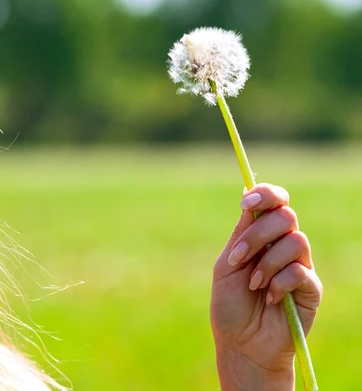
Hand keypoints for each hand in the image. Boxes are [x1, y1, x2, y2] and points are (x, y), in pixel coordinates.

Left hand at [211, 183, 321, 390]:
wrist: (241, 343)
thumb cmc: (230, 305)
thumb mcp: (227, 265)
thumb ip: (241, 233)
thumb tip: (247, 193)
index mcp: (261, 236)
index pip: (274, 202)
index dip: (265, 195)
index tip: (246, 203)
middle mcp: (282, 246)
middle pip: (285, 216)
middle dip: (257, 234)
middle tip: (239, 258)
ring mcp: (299, 265)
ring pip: (295, 241)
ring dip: (266, 263)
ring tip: (253, 285)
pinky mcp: (311, 288)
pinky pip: (300, 271)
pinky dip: (279, 283)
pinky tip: (270, 298)